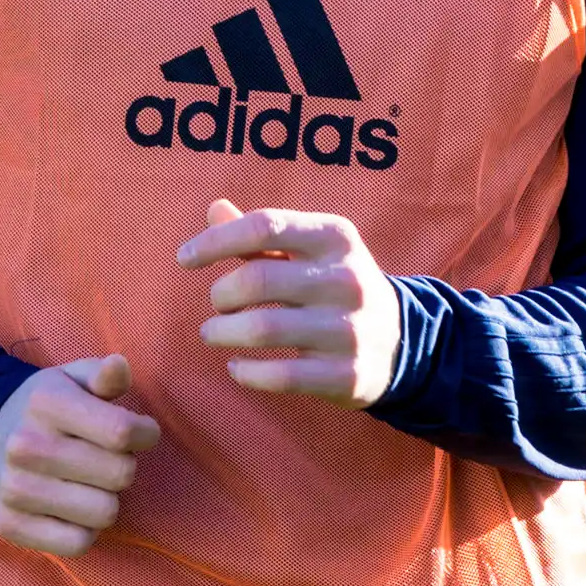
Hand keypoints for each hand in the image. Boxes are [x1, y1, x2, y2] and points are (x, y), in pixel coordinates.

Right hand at [0, 355, 160, 555]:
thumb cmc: (47, 407)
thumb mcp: (74, 380)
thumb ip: (104, 375)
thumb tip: (120, 367)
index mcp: (46, 403)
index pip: (123, 432)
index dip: (145, 434)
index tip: (139, 433)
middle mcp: (25, 446)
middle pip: (120, 475)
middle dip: (124, 467)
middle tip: (105, 460)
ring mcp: (14, 489)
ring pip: (104, 513)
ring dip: (106, 500)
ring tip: (88, 483)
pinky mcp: (10, 525)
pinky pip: (78, 544)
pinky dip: (85, 530)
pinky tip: (72, 509)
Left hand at [178, 199, 401, 404]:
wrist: (400, 340)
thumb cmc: (335, 285)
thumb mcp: (310, 251)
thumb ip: (262, 234)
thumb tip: (214, 210)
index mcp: (335, 237)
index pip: (265, 225)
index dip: (215, 242)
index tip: (185, 259)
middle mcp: (346, 279)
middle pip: (257, 280)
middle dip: (221, 295)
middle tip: (218, 304)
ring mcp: (349, 329)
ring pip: (262, 329)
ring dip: (223, 333)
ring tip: (214, 333)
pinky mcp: (346, 374)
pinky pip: (279, 376)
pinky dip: (245, 373)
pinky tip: (237, 367)